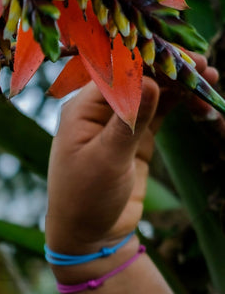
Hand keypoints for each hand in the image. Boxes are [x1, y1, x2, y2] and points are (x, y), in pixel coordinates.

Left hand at [45, 56, 222, 256]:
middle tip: (206, 66)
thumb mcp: (108, 160)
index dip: (151, 62)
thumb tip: (151, 82)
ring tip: (211, 77)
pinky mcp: (134, 140)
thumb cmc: (86, 198)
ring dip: (179, 86)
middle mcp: (98, 112)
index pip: (118, 73)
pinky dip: (180, 105)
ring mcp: (118, 125)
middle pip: (138, 80)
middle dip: (170, 71)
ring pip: (153, 95)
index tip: (184, 57)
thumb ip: (130, 122)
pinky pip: (160, 115)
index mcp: (82, 110)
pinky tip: (201, 101)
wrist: (89, 236)